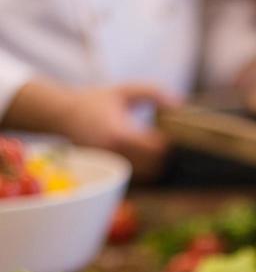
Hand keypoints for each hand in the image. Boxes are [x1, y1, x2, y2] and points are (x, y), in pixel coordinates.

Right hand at [57, 82, 175, 181]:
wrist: (61, 115)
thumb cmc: (94, 101)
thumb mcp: (122, 91)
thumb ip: (151, 93)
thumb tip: (178, 103)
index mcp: (119, 134)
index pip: (157, 149)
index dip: (171, 145)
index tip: (178, 137)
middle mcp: (114, 154)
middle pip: (155, 167)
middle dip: (167, 158)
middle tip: (174, 147)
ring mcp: (109, 166)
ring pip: (146, 177)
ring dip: (157, 167)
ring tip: (161, 153)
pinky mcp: (106, 173)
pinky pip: (134, 179)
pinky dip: (145, 172)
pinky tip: (148, 160)